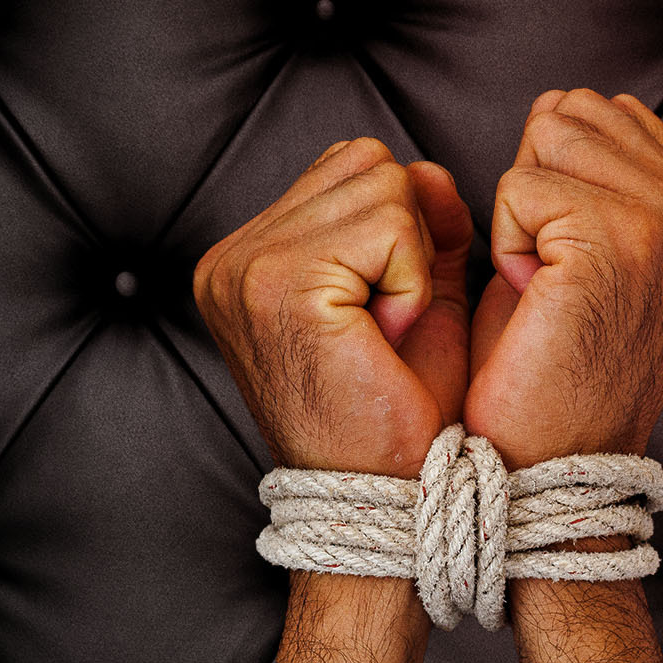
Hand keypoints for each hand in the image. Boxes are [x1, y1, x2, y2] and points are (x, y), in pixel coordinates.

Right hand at [194, 138, 472, 478]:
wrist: (384, 501)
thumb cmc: (396, 421)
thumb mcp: (417, 302)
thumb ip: (421, 229)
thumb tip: (432, 171)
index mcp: (246, 260)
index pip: (349, 166)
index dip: (397, 230)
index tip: (379, 316)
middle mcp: (230, 258)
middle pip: (367, 161)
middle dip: (404, 237)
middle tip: (383, 326)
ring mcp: (246, 268)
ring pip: (383, 182)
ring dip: (409, 261)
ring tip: (381, 331)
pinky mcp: (279, 283)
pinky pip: (389, 226)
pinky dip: (411, 282)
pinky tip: (385, 337)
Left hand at [466, 88, 662, 468]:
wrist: (547, 469)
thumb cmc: (550, 369)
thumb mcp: (594, 254)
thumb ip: (600, 174)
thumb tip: (563, 101)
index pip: (611, 113)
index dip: (557, 179)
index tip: (570, 268)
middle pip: (576, 111)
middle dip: (538, 187)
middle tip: (552, 280)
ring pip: (548, 136)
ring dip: (520, 214)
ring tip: (544, 289)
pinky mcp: (621, 242)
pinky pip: (519, 186)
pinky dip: (504, 244)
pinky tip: (533, 302)